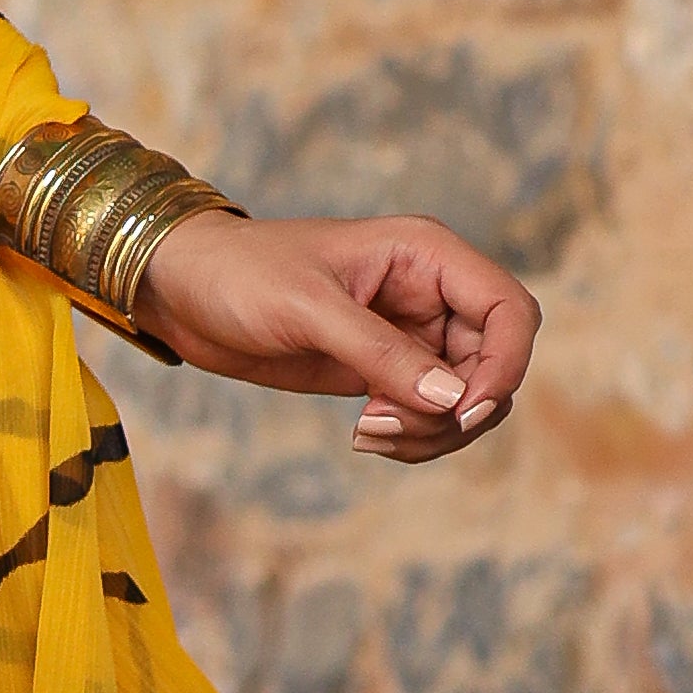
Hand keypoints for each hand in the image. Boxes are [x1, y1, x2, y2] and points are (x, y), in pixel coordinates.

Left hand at [134, 211, 535, 463]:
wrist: (181, 291)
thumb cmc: (240, 275)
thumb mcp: (309, 310)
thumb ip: (382, 354)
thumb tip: (455, 402)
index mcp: (427, 255)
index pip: (511, 310)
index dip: (506, 364)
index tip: (465, 409)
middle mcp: (430, 294)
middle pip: (496, 363)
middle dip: (462, 408)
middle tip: (391, 424)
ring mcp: (409, 336)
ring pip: (465, 399)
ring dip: (433, 431)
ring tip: (367, 432)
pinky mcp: (382, 371)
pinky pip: (428, 415)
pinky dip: (411, 437)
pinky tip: (361, 437)